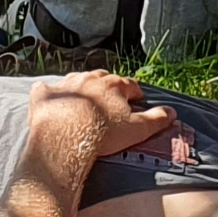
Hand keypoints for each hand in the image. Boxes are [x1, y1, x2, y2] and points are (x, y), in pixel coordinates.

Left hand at [29, 70, 176, 162]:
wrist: (66, 138)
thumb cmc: (103, 134)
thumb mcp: (136, 130)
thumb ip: (156, 119)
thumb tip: (173, 112)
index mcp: (113, 85)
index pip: (129, 85)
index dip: (134, 93)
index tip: (136, 100)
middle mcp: (89, 79)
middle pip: (103, 78)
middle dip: (108, 86)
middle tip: (111, 99)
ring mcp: (65, 85)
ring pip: (76, 80)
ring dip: (82, 86)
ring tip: (85, 98)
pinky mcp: (44, 96)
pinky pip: (46, 89)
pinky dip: (49, 93)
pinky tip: (50, 97)